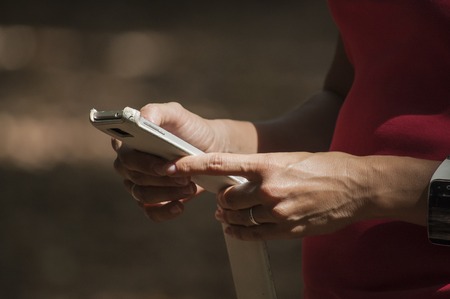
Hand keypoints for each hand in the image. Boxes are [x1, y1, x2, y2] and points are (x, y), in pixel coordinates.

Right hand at [112, 102, 222, 220]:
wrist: (210, 149)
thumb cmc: (190, 129)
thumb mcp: (176, 114)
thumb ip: (157, 112)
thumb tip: (140, 120)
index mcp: (128, 141)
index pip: (125, 154)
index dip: (143, 163)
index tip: (164, 166)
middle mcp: (128, 163)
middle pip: (135, 177)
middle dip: (162, 179)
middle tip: (186, 176)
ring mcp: (137, 183)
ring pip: (142, 195)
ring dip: (168, 193)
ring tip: (190, 186)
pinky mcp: (151, 200)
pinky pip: (151, 212)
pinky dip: (165, 211)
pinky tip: (180, 206)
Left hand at [162, 151, 434, 239]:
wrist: (358, 186)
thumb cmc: (324, 167)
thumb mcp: (289, 158)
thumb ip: (261, 169)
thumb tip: (237, 180)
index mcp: (268, 164)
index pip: (221, 163)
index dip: (194, 165)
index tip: (174, 166)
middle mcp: (269, 188)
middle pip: (227, 198)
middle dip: (223, 198)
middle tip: (224, 196)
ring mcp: (278, 211)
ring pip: (237, 218)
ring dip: (230, 216)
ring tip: (229, 212)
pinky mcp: (288, 229)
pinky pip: (252, 234)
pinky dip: (239, 231)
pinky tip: (234, 228)